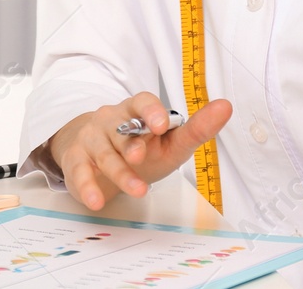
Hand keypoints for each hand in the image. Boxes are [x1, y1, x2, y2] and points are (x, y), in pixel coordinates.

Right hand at [49, 93, 232, 210]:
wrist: (97, 156)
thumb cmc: (140, 148)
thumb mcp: (170, 141)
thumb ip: (196, 128)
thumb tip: (225, 107)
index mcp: (136, 110)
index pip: (142, 101)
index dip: (151, 111)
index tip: (161, 125)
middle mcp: (111, 120)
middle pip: (119, 127)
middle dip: (130, 143)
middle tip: (140, 156)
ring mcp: (92, 138)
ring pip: (104, 153)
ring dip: (120, 173)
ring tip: (138, 190)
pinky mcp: (76, 159)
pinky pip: (79, 171)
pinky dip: (87, 186)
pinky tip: (96, 199)